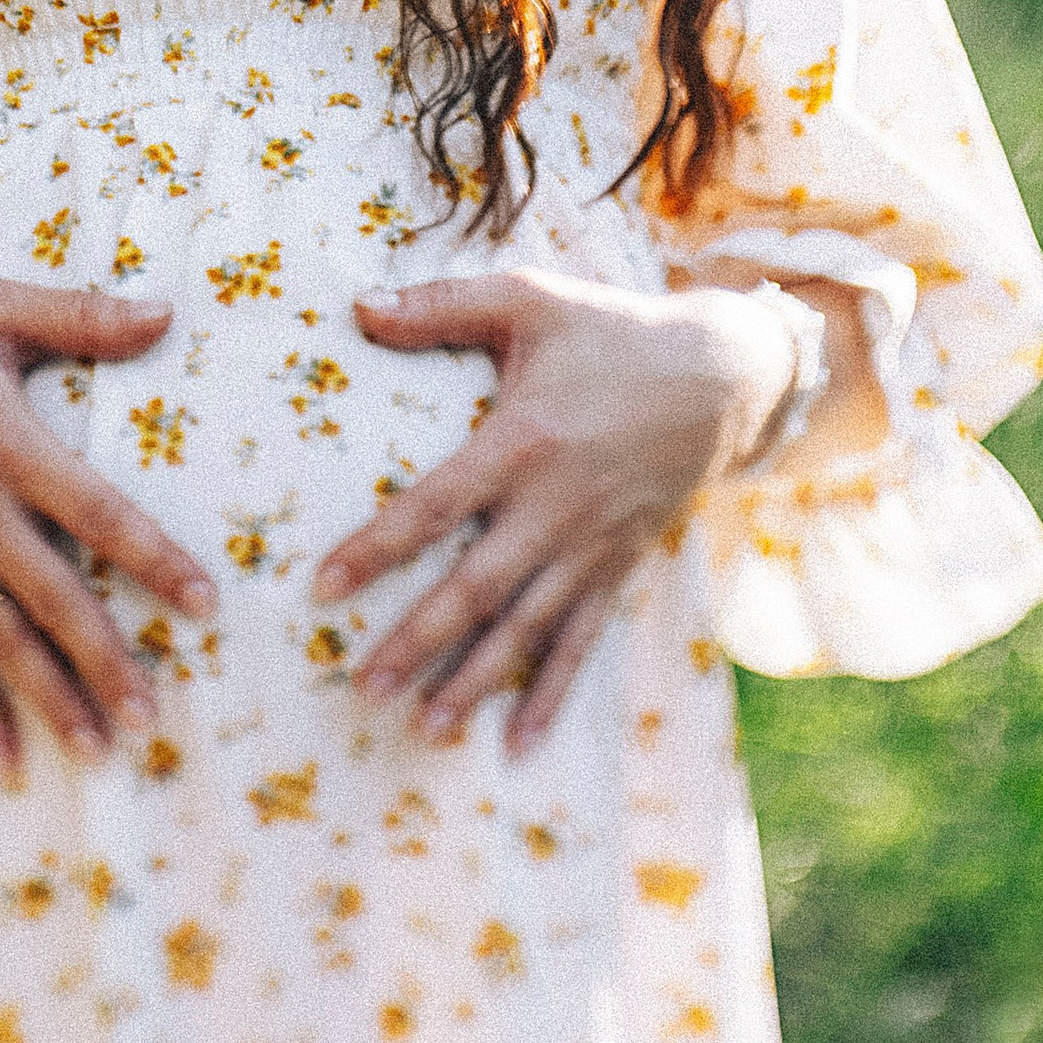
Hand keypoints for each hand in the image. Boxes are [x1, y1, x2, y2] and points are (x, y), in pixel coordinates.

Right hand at [0, 283, 214, 786]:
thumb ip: (82, 316)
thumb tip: (166, 312)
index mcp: (8, 443)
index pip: (96, 512)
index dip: (153, 558)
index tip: (204, 604)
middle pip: (53, 598)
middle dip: (106, 662)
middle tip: (153, 720)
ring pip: (3, 640)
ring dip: (51, 700)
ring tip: (99, 755)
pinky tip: (5, 764)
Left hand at [310, 270, 801, 755]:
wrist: (720, 375)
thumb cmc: (610, 332)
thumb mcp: (529, 298)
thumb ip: (440, 304)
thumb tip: (357, 306)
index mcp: (523, 441)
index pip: (436, 505)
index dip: (378, 547)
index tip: (322, 588)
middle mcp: (555, 506)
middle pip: (476, 587)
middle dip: (417, 641)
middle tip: (362, 687)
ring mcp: (590, 545)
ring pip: (525, 628)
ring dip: (474, 681)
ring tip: (424, 728)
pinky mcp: (619, 567)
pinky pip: (582, 640)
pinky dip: (552, 694)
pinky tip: (517, 744)